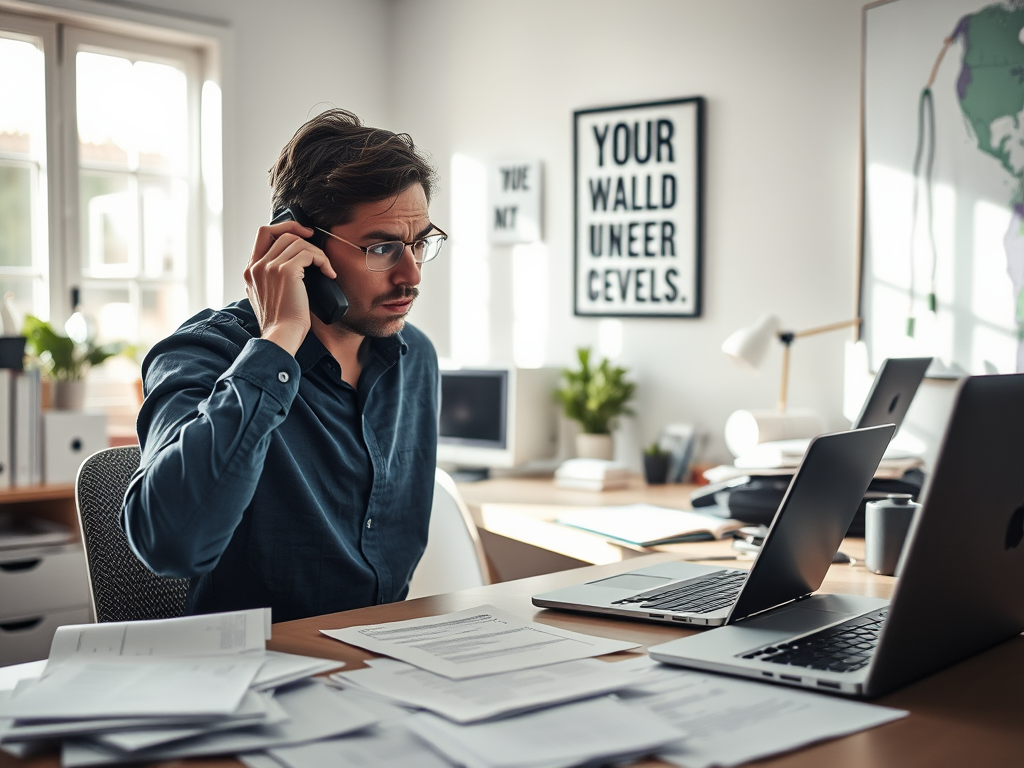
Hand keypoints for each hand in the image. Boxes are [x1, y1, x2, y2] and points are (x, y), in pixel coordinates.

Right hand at [244, 221, 337, 355]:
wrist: (282, 335)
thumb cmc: (282, 322)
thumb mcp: (267, 297)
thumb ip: (269, 278)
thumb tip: (290, 264)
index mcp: (250, 271)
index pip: (264, 234)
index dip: (284, 228)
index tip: (302, 234)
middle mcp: (257, 266)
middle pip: (280, 232)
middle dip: (301, 232)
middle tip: (316, 240)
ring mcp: (269, 267)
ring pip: (297, 242)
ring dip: (316, 252)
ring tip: (325, 267)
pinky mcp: (285, 271)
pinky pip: (309, 253)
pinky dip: (322, 260)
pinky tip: (329, 273)